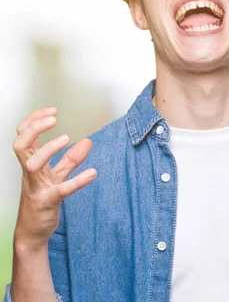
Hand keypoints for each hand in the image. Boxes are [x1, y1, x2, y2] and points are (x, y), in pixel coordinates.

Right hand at [12, 107, 96, 249]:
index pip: (23, 135)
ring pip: (32, 164)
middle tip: (54, 118)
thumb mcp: (57, 177)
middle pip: (20, 144)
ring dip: (48, 149)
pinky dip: (77, 181)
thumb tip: (88, 141)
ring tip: (68, 137)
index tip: (52, 110)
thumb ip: (71, 159)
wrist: (33, 232)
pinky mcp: (47, 202)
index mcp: (30, 163)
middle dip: (34, 128)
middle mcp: (29, 173)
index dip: (34, 120)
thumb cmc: (42, 200)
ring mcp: (36, 187)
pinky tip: (93, 173)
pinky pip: (60, 190)